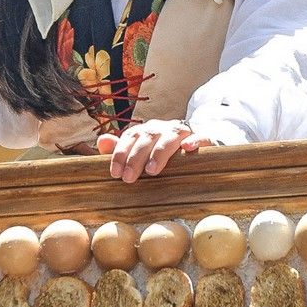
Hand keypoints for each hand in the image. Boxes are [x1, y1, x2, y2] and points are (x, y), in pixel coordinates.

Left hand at [96, 119, 212, 182]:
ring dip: (160, 151)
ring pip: (171, 136)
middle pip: (147, 136)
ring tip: (152, 170)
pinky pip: (201, 137)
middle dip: (136, 157)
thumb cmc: (163, 153)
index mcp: (146, 131)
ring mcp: (184, 132)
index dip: (121, 153)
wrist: (198, 145)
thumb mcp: (141, 153)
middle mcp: (163, 128)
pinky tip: (187, 148)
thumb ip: (121, 149)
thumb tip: (102, 141)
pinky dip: (194, 140)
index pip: (130, 137)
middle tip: (129, 178)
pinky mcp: (205, 138)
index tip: (115, 173)